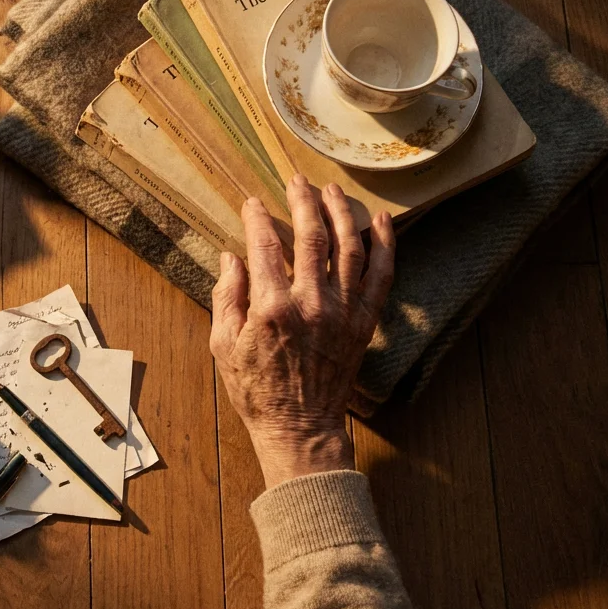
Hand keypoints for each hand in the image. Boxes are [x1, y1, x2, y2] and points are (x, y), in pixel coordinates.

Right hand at [209, 175, 393, 488]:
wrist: (300, 427)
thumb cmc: (256, 389)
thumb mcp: (223, 345)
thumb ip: (227, 297)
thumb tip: (231, 258)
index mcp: (271, 308)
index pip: (265, 246)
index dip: (257, 219)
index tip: (252, 203)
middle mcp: (311, 304)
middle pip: (311, 238)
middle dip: (303, 202)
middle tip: (296, 181)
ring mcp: (343, 312)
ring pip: (348, 248)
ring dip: (341, 214)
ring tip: (333, 190)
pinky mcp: (364, 323)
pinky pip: (381, 276)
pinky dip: (384, 246)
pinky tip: (380, 222)